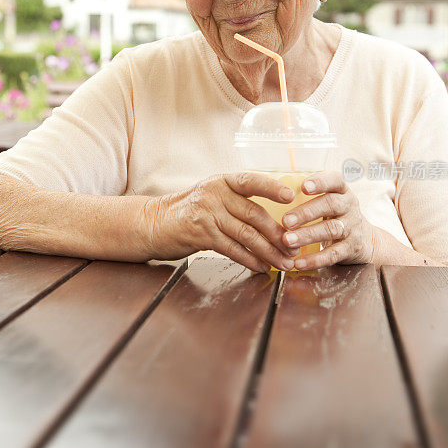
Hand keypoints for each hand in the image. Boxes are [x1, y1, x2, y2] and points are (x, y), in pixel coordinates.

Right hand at [141, 172, 297, 272]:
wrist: (153, 223)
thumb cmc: (189, 210)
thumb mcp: (212, 195)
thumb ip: (237, 200)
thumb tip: (273, 216)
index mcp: (222, 181)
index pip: (251, 181)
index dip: (272, 188)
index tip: (292, 197)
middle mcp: (215, 194)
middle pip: (254, 214)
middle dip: (278, 233)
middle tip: (294, 246)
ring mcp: (207, 214)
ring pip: (246, 234)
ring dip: (269, 251)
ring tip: (284, 262)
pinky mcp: (201, 235)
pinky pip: (232, 249)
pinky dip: (250, 260)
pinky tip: (262, 267)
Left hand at [280, 171, 375, 269]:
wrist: (366, 240)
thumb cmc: (337, 215)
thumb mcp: (330, 200)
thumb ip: (310, 195)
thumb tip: (275, 191)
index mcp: (342, 191)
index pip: (335, 180)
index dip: (320, 182)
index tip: (304, 187)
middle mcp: (349, 206)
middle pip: (331, 205)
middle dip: (307, 213)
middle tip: (286, 220)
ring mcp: (352, 227)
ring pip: (331, 230)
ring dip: (308, 235)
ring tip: (288, 240)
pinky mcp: (352, 248)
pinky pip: (333, 254)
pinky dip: (315, 260)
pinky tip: (299, 262)